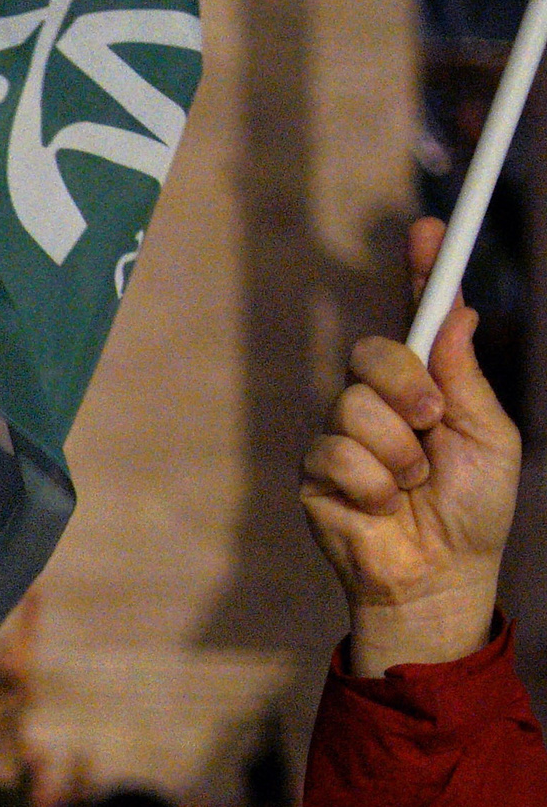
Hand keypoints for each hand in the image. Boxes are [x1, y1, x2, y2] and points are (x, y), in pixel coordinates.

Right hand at [305, 217, 517, 675]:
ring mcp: (343, 435)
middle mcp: (381, 402)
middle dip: (405, 385)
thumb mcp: (490, 437)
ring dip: (394, 451)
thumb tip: (459, 311)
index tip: (429, 229)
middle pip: (373, 352)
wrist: (439, 577)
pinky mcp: (316, 473)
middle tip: (430, 422)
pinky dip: (370, 482)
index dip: (421, 271)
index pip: (420, 318)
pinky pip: (333, 453)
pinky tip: (383, 505)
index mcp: (429, 386)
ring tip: (411, 485)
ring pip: (352, 407)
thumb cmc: (473, 511)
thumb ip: (466, 378)